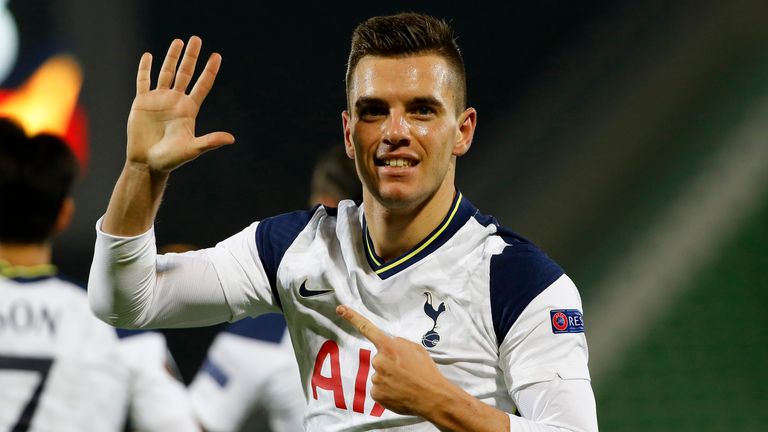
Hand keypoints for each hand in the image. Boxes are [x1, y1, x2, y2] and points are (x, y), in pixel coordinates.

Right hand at [127, 36, 233, 171]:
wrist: (147, 163)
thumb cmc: (171, 159)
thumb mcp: (192, 149)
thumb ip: (210, 141)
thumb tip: (231, 139)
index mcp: (189, 109)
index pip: (202, 85)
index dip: (210, 71)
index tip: (217, 56)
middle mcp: (175, 101)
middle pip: (185, 73)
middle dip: (191, 56)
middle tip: (197, 39)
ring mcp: (159, 100)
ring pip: (166, 73)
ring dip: (172, 57)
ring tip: (178, 41)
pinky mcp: (142, 102)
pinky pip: (143, 81)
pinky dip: (145, 68)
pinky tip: (148, 56)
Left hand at [336, 305, 455, 417]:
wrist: (433, 397)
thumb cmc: (427, 372)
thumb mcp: (416, 349)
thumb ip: (398, 343)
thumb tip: (389, 345)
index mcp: (389, 347)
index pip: (367, 328)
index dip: (352, 317)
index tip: (340, 309)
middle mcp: (379, 361)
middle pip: (379, 359)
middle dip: (389, 364)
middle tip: (405, 372)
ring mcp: (376, 378)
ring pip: (379, 375)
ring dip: (389, 379)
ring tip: (405, 383)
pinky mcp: (376, 394)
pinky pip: (378, 389)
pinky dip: (387, 391)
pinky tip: (399, 392)